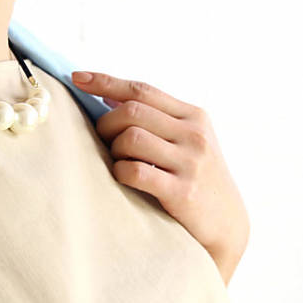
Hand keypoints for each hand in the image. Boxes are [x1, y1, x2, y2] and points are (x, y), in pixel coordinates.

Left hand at [71, 70, 249, 284]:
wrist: (226, 224)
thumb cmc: (196, 178)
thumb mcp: (187, 141)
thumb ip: (156, 119)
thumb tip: (108, 96)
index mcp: (193, 116)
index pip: (142, 90)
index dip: (105, 81)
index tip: (76, 77)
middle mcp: (194, 134)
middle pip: (131, 112)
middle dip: (105, 124)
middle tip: (103, 140)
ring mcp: (190, 162)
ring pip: (131, 138)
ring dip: (113, 150)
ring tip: (119, 161)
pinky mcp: (183, 191)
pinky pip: (135, 171)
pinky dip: (120, 172)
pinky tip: (124, 177)